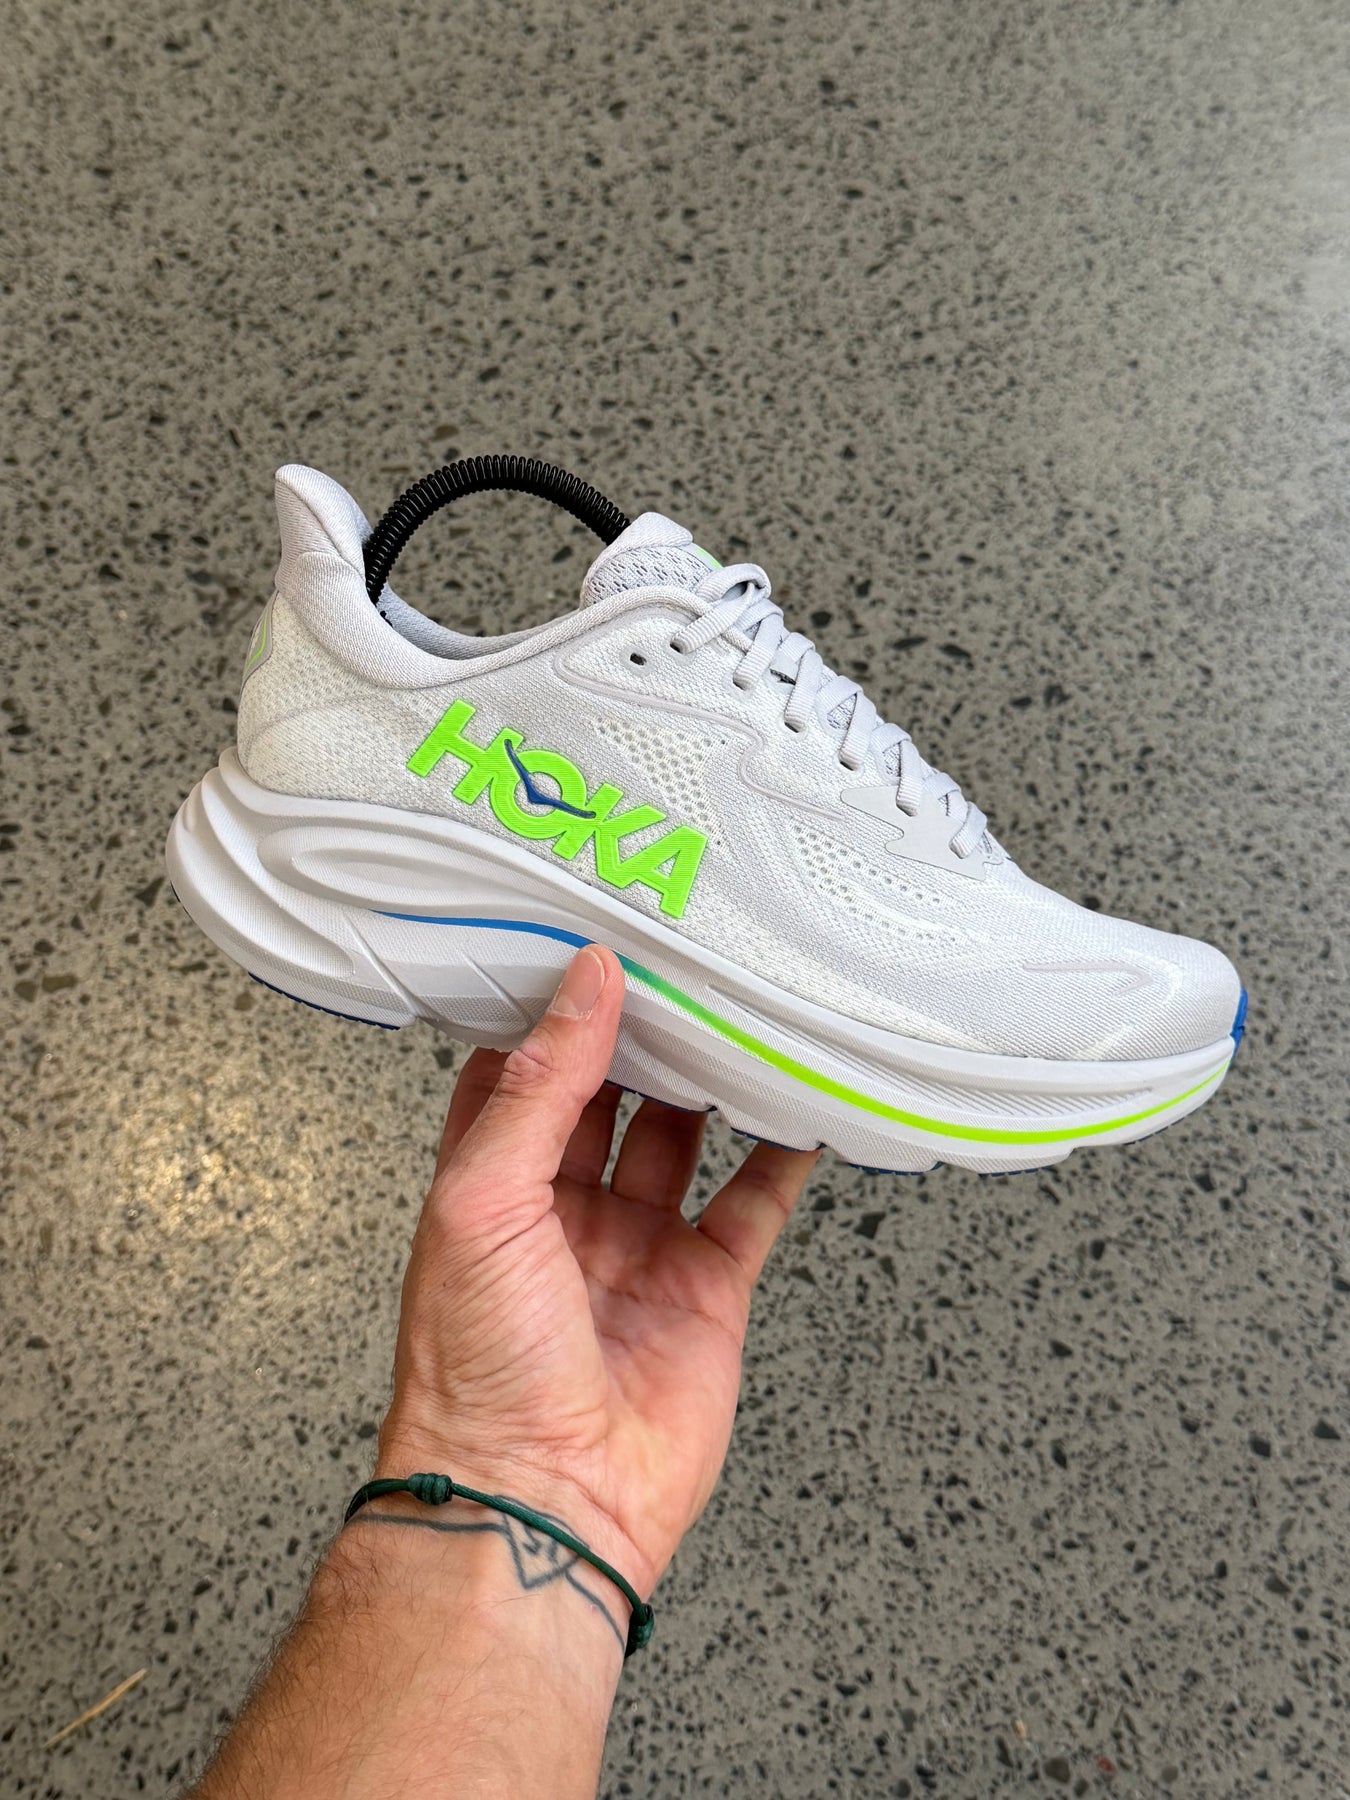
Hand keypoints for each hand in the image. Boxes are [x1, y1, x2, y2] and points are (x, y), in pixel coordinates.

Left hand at [378, 943, 819, 1596]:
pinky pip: (751, 1205)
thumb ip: (541, 1087)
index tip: (586, 945)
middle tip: (678, 966)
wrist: (541, 1501)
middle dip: (640, 1037)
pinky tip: (799, 1107)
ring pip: (682, 1140)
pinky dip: (781, 1156)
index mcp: (488, 1188)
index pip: (519, 1073)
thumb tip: (580, 986)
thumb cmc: (475, 1375)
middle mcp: (561, 1215)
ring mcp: (637, 1251)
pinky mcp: (705, 1291)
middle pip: (609, 1097)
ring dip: (709, 1083)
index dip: (551, 1011)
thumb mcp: (482, 1199)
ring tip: (739, 1015)